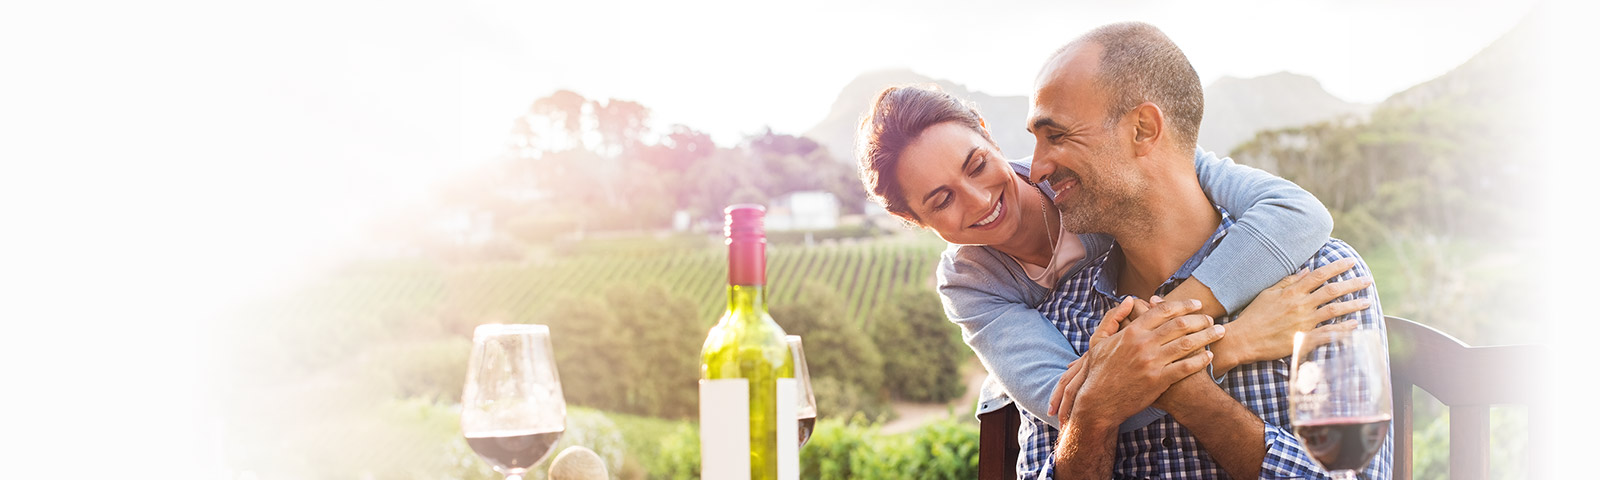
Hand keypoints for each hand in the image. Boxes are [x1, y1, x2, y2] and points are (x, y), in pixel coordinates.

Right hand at [1056, 298, 1223, 427]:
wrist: (1099, 402)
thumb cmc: (1099, 371)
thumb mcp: (1098, 340)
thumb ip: (1112, 318)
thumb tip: (1129, 300)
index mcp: (1131, 331)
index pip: (1162, 311)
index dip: (1183, 304)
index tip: (1197, 304)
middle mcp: (1143, 344)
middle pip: (1180, 324)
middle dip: (1200, 319)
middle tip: (1211, 319)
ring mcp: (1152, 362)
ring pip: (1187, 343)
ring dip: (1207, 336)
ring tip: (1219, 332)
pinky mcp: (1158, 381)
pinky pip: (1186, 367)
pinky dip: (1200, 360)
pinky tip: (1209, 356)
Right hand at [1211, 258, 1370, 371]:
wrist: (1243, 339)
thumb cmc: (1253, 315)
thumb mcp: (1267, 293)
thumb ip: (1288, 282)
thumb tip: (1306, 271)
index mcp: (1292, 292)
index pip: (1319, 275)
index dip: (1337, 267)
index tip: (1351, 262)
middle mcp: (1300, 305)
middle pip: (1332, 290)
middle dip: (1352, 284)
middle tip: (1367, 280)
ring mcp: (1303, 322)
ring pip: (1334, 310)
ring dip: (1353, 305)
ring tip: (1367, 302)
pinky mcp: (1303, 339)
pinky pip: (1328, 333)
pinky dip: (1343, 329)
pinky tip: (1355, 325)